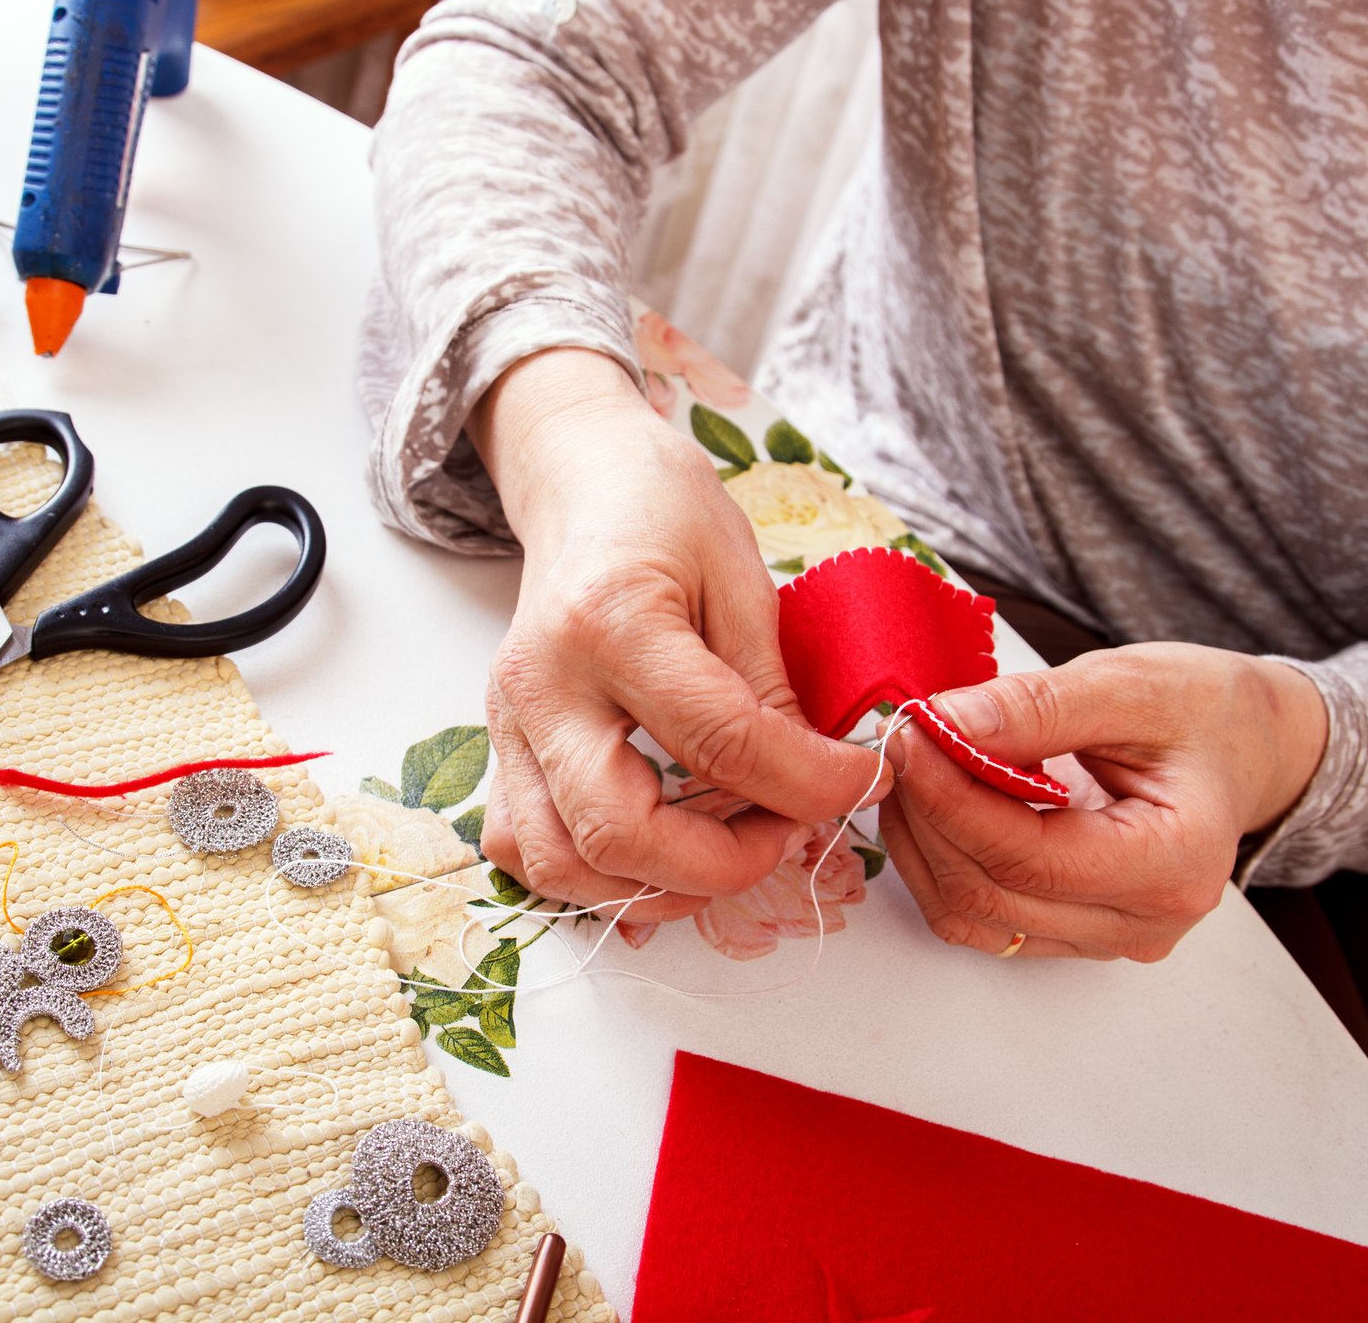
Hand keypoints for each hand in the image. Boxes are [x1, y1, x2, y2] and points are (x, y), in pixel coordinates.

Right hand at [468, 348, 887, 920]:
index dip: (810, 784)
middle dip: (722, 864)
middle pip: (618, 830)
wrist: (581, 480)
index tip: (865, 781)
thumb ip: (772, 691)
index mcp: (611, 620)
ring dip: (653, 886)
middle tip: (788, 833)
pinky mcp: (502, 745)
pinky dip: (589, 877)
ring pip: (557, 862)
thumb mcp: (742, 578)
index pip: (720, 743)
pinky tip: (655, 855)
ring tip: (726, 850)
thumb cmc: (663, 512)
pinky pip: (525, 847)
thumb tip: (824, 783)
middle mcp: (542, 683)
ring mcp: (509, 721)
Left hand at [880, 643, 1327, 960]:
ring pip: (976, 915)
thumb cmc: (1202, 710)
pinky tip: (934, 806)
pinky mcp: (1078, 933)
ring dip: (924, 844)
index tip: (908, 737)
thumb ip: (1036, 708)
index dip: (950, 799)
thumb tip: (944, 725)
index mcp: (1176, 861)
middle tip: (898, 742)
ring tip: (911, 770)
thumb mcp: (1128, 684)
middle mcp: (1146, 920)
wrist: (1243, 745)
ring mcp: (1111, 937)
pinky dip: (943, 864)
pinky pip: (985, 918)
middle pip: (993, 893)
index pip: (1030, 858)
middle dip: (927, 815)